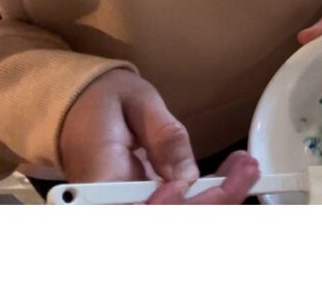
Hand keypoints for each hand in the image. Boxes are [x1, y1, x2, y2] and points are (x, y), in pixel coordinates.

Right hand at [59, 69, 258, 203]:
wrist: (75, 108)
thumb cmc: (101, 99)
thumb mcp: (135, 101)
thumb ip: (164, 137)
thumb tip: (188, 176)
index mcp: (99, 177)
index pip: (135, 210)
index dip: (165, 207)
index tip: (182, 185)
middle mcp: (110, 203)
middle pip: (165, 221)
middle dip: (212, 202)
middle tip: (247, 169)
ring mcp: (126, 207)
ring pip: (177, 218)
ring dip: (216, 201)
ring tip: (245, 168)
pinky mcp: (141, 206)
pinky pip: (177, 210)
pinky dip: (207, 198)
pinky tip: (231, 176)